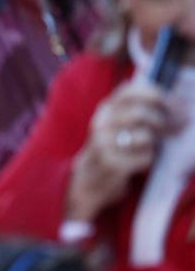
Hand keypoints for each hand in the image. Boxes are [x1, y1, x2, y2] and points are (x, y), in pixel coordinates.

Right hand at [66, 80, 183, 221]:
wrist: (89, 179)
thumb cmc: (113, 148)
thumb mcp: (118, 123)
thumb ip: (139, 109)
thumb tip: (181, 103)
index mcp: (105, 108)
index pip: (130, 91)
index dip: (155, 94)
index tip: (174, 104)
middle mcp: (101, 122)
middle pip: (141, 113)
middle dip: (165, 121)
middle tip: (177, 128)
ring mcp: (103, 143)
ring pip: (145, 136)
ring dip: (156, 143)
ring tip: (151, 147)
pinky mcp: (111, 163)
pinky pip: (145, 157)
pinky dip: (149, 159)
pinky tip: (140, 161)